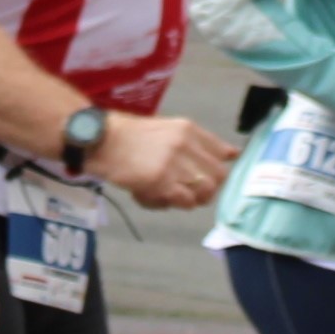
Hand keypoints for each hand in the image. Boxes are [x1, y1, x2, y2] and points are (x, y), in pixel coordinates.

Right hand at [90, 104, 235, 211]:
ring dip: (189, 199)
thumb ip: (198, 142)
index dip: (218, 170)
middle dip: (206, 190)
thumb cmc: (130, 137)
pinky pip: (183, 201)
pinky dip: (171, 204)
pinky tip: (153, 196)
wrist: (100, 141)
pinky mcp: (161, 181)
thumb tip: (234, 153)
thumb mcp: (167, 130)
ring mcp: (174, 162)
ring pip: (203, 192)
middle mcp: (185, 143)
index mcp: (188, 129)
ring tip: (168, 195)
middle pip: (218, 176)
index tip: (205, 178)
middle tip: (186, 193)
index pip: (222, 152)